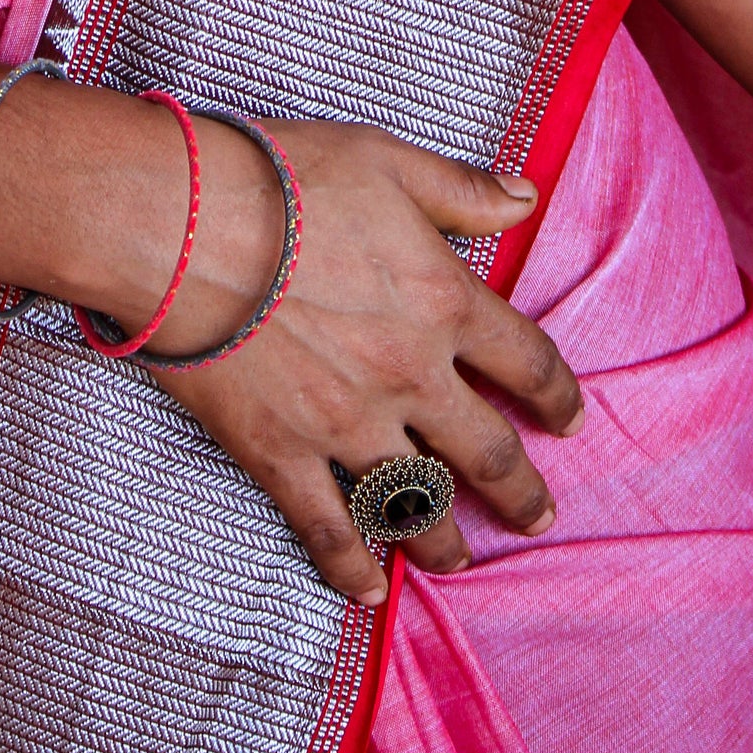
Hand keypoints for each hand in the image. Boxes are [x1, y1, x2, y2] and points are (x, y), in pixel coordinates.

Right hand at [139, 116, 583, 604]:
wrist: (182, 225)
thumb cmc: (283, 179)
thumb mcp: (387, 160)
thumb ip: (460, 189)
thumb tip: (525, 196)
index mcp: (443, 302)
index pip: (526, 361)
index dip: (556, 396)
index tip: (570, 421)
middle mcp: (410, 376)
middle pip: (486, 451)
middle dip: (520, 492)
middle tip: (539, 517)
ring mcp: (347, 425)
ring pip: (417, 503)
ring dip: (445, 541)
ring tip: (461, 561)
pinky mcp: (283, 454)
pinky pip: (328, 529)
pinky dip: (351, 569)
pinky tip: (370, 593)